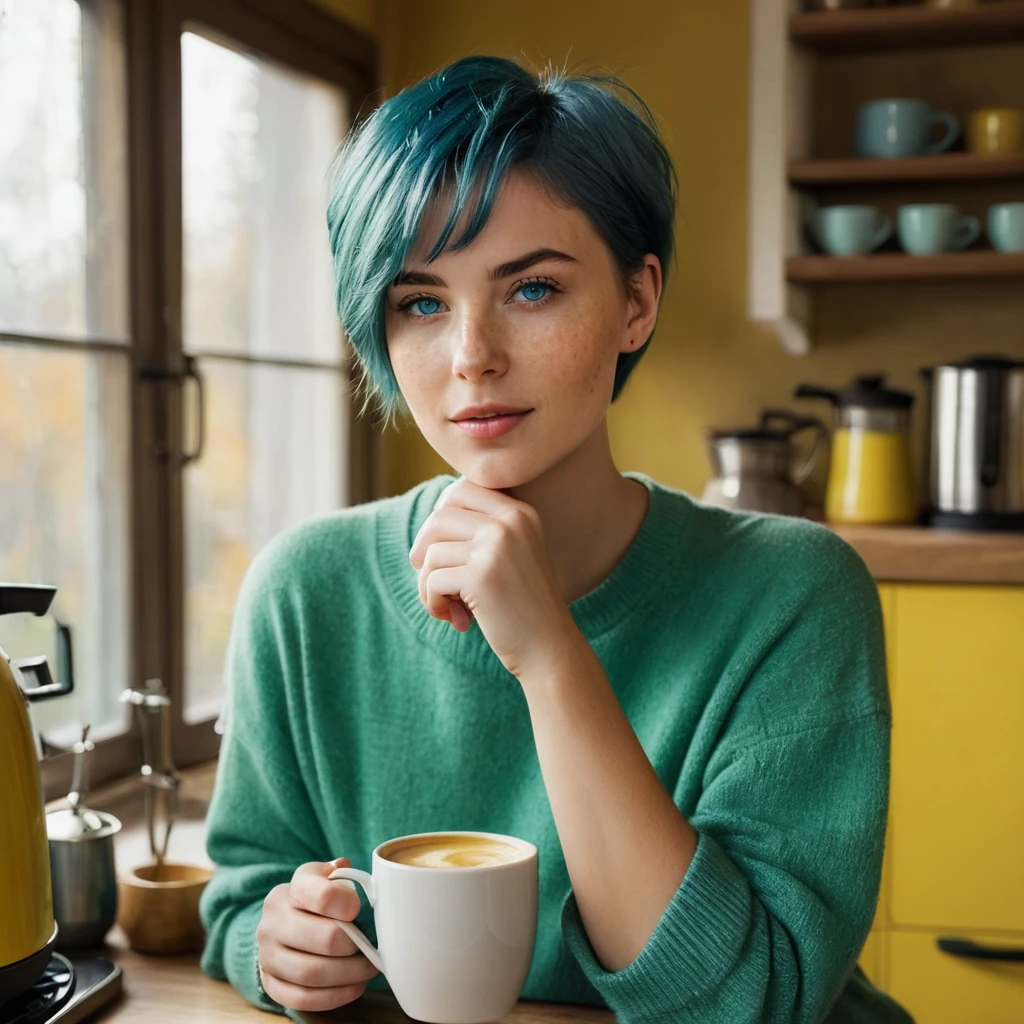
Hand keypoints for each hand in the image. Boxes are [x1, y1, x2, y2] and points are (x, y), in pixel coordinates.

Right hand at [256, 858, 378, 1011]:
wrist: (281, 926)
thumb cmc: (314, 902)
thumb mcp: (324, 880)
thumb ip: (341, 875)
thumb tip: (351, 871)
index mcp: (289, 891)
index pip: (320, 895)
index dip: (346, 903)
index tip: (359, 909)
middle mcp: (272, 923)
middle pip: (323, 939)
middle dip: (354, 946)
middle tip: (371, 948)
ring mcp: (268, 956)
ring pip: (312, 973)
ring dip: (348, 975)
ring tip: (368, 969)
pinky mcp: (271, 984)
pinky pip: (303, 998)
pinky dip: (335, 996)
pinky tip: (354, 986)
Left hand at [409, 477, 578, 679]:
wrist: (550, 649)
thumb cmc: (523, 607)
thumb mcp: (510, 557)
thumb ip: (479, 534)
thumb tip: (425, 528)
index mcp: (520, 513)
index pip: (462, 489)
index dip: (440, 516)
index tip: (442, 549)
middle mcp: (510, 522)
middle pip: (439, 517)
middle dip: (424, 550)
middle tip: (433, 579)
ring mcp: (496, 547)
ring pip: (430, 552)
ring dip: (427, 584)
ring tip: (447, 606)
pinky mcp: (481, 577)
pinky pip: (432, 580)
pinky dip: (433, 602)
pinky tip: (454, 618)